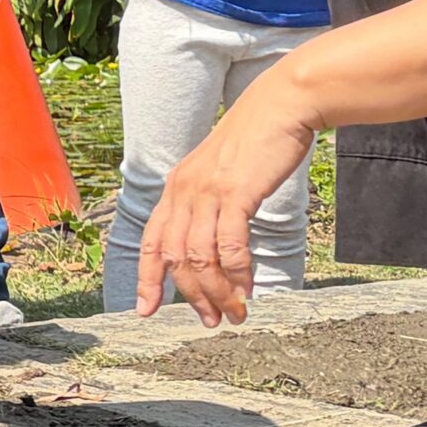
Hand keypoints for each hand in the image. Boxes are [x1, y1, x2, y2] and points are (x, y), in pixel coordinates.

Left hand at [133, 76, 320, 326]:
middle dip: (192, 296)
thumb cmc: (256, 141)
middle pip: (175, 257)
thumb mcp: (219, 173)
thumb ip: (210, 204)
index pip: (152, 241)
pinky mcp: (236, 192)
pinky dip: (238, 272)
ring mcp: (207, 192)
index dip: (146, 279)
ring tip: (236, 313)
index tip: (145, 310)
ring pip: (201, 257)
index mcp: (175, 189)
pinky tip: (248, 287)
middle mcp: (183, 192)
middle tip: (212, 320)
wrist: (280, 106)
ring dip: (218, 292)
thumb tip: (215, 245)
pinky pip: (230, 244)